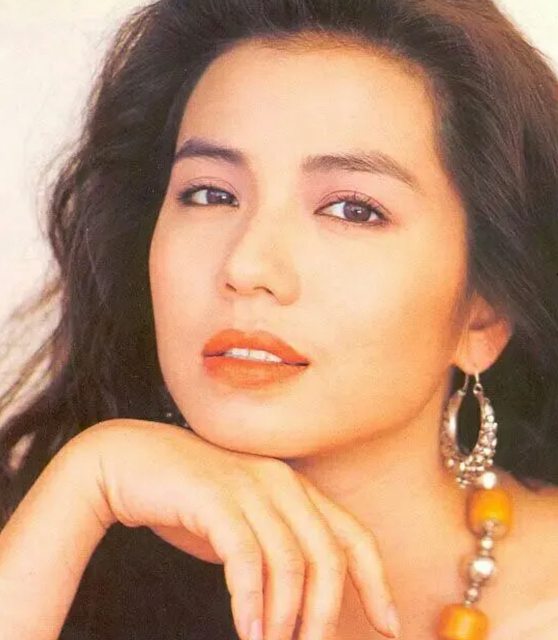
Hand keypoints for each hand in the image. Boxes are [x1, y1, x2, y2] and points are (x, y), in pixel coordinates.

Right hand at [68, 419, 397, 639]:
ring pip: (291, 561)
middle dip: (327, 615)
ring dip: (285, 618)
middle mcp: (281, 482)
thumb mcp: (246, 524)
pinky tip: (246, 630)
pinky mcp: (215, 497)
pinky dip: (250, 600)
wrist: (133, 461)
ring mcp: (249, 486)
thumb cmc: (192, 499)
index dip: (378, 582)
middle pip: (329, 556)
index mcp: (297, 487)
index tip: (389, 625)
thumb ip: (276, 552)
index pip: (354, 536)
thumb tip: (301, 606)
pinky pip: (245, 556)